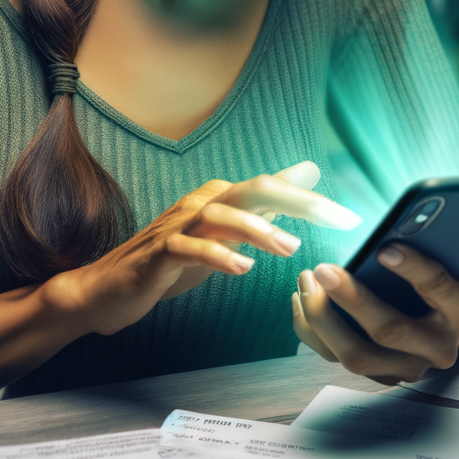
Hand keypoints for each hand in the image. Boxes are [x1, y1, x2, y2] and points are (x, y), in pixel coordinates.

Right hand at [59, 161, 360, 336]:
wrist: (108, 288)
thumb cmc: (172, 259)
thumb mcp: (227, 231)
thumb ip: (267, 203)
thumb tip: (308, 170)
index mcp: (221, 197)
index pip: (272, 189)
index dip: (312, 201)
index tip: (350, 218)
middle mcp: (202, 203)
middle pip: (254, 190)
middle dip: (298, 201)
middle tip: (335, 218)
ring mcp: (177, 225)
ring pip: (222, 215)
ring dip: (259, 230)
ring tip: (291, 248)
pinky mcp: (159, 254)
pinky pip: (189, 248)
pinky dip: (216, 255)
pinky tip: (242, 268)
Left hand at [291, 235, 458, 384]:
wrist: (444, 317)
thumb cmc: (452, 275)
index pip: (441, 291)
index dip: (415, 269)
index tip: (384, 247)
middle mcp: (438, 349)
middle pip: (390, 331)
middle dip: (353, 299)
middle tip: (323, 267)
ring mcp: (406, 367)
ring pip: (357, 356)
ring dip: (325, 319)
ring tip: (307, 279)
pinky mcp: (378, 373)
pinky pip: (335, 358)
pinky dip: (312, 331)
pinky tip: (301, 297)